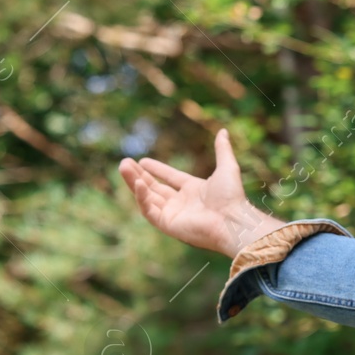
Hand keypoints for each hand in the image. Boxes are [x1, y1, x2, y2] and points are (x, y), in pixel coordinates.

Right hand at [118, 129, 284, 257]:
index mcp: (194, 190)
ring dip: (134, 183)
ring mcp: (174, 214)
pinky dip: (142, 197)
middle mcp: (182, 203)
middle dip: (139, 175)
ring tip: (123, 167)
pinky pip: (149, 210)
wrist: (232, 220)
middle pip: (155, 187)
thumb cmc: (231, 197)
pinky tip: (139, 183)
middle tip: (124, 163)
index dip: (157, 169)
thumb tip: (223, 131)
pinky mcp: (168, 224)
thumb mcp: (227, 167)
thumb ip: (222, 150)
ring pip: (148, 197)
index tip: (142, 161)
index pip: (171, 178)